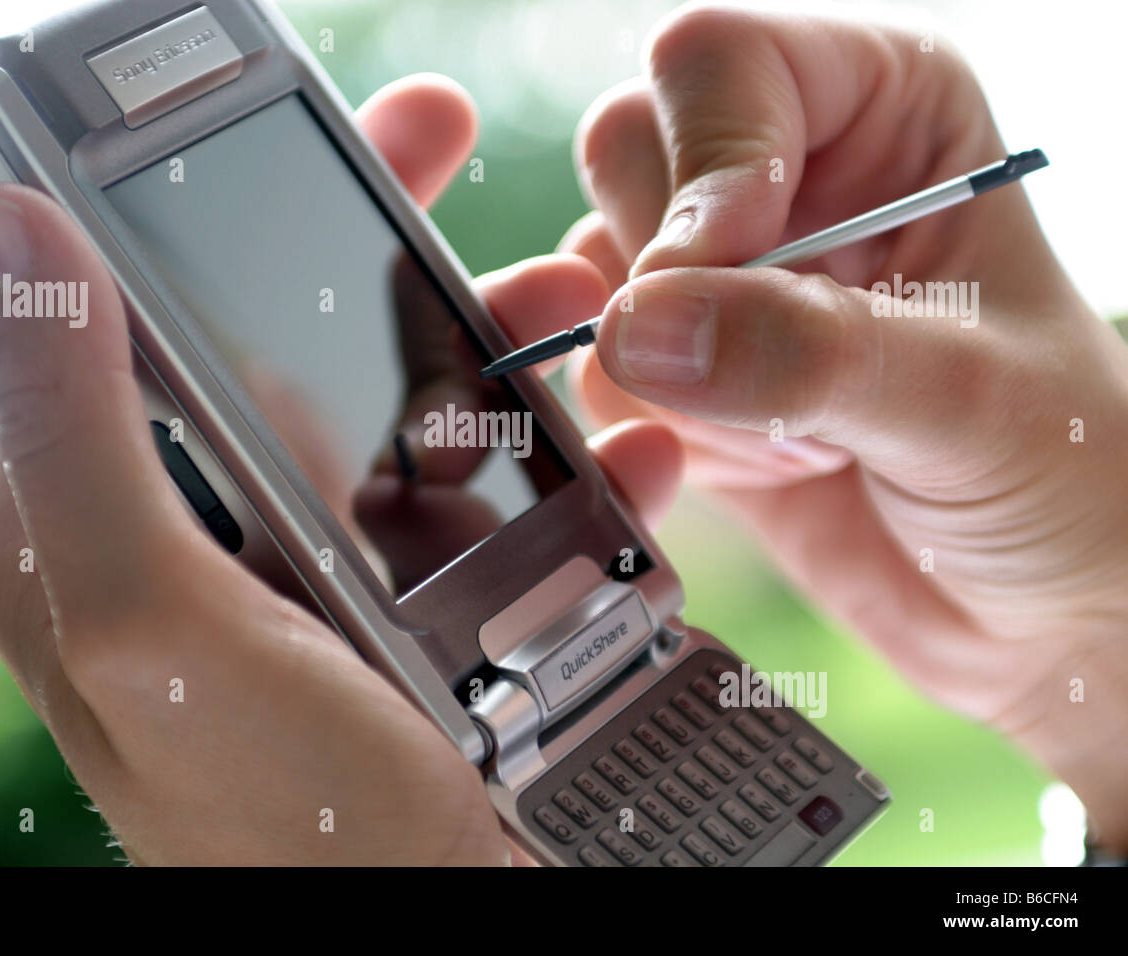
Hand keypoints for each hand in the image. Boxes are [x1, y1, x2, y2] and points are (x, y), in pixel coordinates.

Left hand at [0, 74, 683, 864]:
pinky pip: (481, 509)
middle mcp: (210, 557)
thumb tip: (3, 224)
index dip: (201, 230)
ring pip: (394, 426)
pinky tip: (620, 452)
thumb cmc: (290, 825)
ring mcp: (323, 588)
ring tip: (562, 312)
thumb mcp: (153, 623)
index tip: (308, 151)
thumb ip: (74, 430)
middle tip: (453, 178)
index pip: (123, 338)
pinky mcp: (420, 623)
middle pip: (281, 364)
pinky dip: (553, 470)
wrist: (459, 921)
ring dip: (485, 362)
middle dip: (375, 277)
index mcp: (103, 543)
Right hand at [556, 7, 1127, 846]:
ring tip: (794, 437)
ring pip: (593, 270)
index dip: (704, 163)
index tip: (732, 265)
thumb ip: (805, 351)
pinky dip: (652, 436)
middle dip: (672, 275)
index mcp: (881, 113)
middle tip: (763, 368)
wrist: (1032, 609)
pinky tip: (762, 471)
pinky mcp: (680, 375)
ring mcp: (721, 279)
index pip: (720, 63)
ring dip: (668, 375)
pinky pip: (591, 376)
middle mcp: (786, 175)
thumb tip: (635, 326)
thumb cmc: (1064, 475)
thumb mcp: (965, 399)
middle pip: (628, 151)